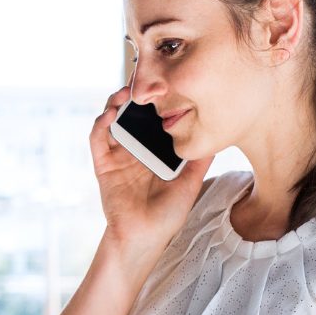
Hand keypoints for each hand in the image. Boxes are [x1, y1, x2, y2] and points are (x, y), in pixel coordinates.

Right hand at [91, 88, 212, 253]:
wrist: (144, 238)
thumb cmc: (166, 215)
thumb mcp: (190, 182)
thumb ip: (200, 158)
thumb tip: (218, 135)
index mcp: (154, 151)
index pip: (153, 118)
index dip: (157, 100)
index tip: (167, 82)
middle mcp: (135, 149)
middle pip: (132, 114)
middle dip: (136, 94)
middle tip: (145, 77)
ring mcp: (117, 156)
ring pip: (112, 120)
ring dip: (116, 102)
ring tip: (127, 91)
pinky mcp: (103, 165)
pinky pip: (97, 138)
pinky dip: (101, 123)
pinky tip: (111, 113)